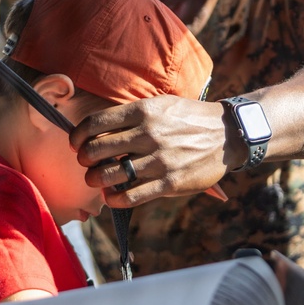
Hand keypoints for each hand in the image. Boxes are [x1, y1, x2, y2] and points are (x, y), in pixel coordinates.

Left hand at [70, 96, 237, 206]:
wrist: (227, 134)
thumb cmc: (189, 119)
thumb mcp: (160, 105)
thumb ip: (131, 116)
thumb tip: (97, 129)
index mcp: (143, 111)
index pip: (95, 123)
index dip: (77, 135)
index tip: (76, 143)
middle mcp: (148, 134)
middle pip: (96, 150)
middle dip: (84, 159)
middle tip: (87, 162)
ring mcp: (158, 159)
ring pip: (108, 175)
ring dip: (96, 180)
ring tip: (98, 180)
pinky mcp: (169, 182)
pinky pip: (130, 196)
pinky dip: (114, 199)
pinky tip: (113, 196)